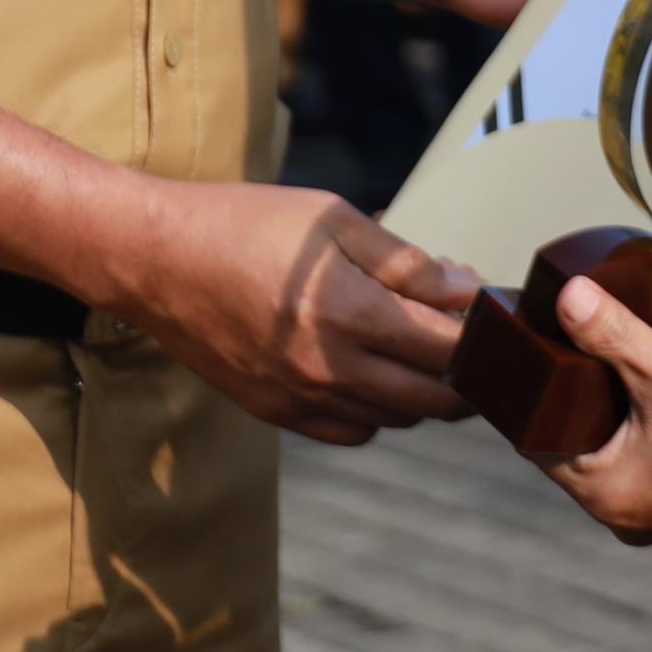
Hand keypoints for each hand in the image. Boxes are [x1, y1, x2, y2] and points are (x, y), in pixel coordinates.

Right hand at [99, 180, 480, 444]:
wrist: (155, 260)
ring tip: (425, 351)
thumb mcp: (332, 219)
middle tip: (480, 347)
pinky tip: (373, 374)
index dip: (484, 334)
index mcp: (350, 312)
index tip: (496, 314)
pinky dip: (376, 412)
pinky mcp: (277, 412)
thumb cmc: (245, 223)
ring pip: (396, 419)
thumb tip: (465, 290)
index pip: (449, 347)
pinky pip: (352, 432)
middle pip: (434, 399)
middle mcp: (330, 369)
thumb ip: (405, 262)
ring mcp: (302, 398)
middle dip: (470, 376)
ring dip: (424, 393)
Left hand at [539, 275, 651, 541]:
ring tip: (617, 356)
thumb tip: (568, 297)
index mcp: (603, 495)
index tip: (536, 346)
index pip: (538, 437)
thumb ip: (612, 333)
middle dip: (577, 392)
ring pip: (616, 448)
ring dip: (615, 407)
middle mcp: (624, 515)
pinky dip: (647, 424)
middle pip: (576, 441)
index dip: (533, 389)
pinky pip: (649, 458)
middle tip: (575, 339)